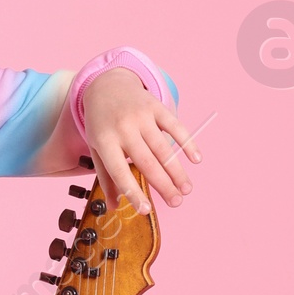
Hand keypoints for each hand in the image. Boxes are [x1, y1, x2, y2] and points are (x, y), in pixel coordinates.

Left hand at [79, 72, 198, 215]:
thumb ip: (106, 177)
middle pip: (147, 162)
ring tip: (186, 189)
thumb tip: (113, 206)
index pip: (119, 172)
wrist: (106, 84)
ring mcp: (141, 116)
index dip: (133, 192)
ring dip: (177, 171)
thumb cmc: (101, 123)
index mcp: (105, 141)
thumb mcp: (96, 147)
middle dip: (164, 185)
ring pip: (163, 148)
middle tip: (176, 202)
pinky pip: (175, 126)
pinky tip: (196, 159)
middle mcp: (123, 128)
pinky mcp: (155, 107)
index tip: (146, 210)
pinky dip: (187, 143)